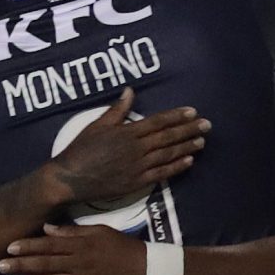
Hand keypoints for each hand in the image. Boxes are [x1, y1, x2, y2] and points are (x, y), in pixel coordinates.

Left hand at [0, 224, 156, 274]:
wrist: (148, 269)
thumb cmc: (122, 247)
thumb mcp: (100, 232)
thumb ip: (73, 232)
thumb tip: (47, 229)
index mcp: (81, 245)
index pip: (49, 244)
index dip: (28, 246)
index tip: (9, 247)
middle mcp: (79, 263)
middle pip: (45, 264)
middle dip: (21, 265)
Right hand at [43, 87, 207, 207]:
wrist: (68, 179)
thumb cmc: (79, 150)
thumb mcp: (96, 125)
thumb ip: (117, 109)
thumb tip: (130, 91)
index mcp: (126, 132)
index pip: (157, 122)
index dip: (176, 116)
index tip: (192, 112)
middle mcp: (135, 149)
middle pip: (167, 137)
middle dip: (189, 130)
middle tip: (207, 125)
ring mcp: (136, 167)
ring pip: (167, 154)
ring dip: (187, 147)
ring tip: (201, 141)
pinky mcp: (134, 183)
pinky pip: (160, 173)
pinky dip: (176, 167)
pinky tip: (188, 162)